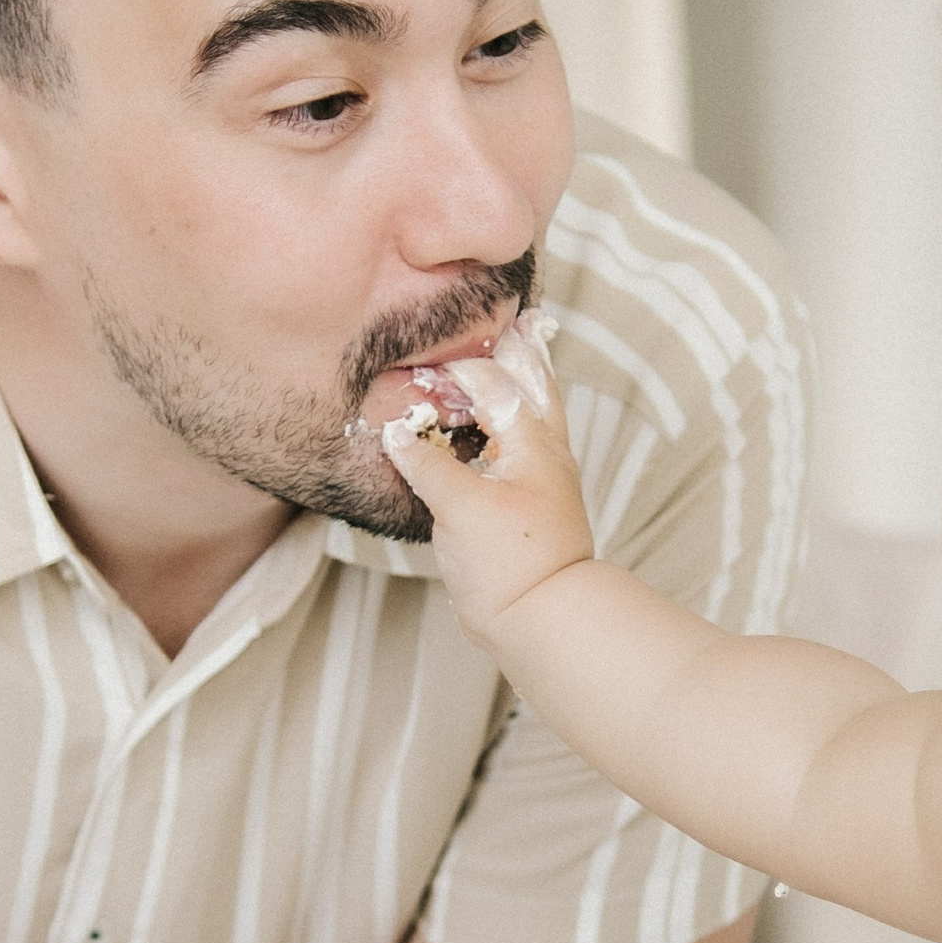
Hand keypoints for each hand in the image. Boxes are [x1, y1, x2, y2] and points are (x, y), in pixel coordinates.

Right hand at [383, 311, 597, 647]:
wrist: (543, 623)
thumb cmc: (510, 564)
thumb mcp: (459, 508)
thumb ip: (426, 463)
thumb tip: (395, 431)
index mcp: (533, 442)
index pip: (494, 382)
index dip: (458, 364)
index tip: (427, 352)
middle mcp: (546, 453)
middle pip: (534, 386)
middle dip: (518, 353)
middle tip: (510, 319)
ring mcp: (543, 479)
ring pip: (533, 415)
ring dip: (517, 384)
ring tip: (507, 354)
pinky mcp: (530, 506)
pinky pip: (519, 448)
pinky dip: (504, 425)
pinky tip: (488, 426)